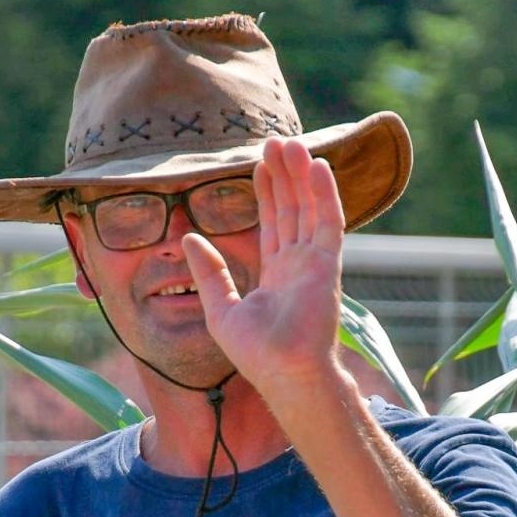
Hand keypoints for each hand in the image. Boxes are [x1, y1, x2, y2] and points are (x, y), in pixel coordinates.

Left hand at [183, 137, 345, 397]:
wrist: (284, 373)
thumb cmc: (256, 353)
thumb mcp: (220, 308)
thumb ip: (209, 272)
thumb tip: (188, 238)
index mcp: (275, 275)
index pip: (272, 224)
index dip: (266, 193)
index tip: (258, 165)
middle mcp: (297, 265)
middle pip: (291, 209)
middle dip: (283, 176)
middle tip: (275, 142)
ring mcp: (314, 263)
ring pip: (308, 208)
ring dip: (300, 176)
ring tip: (290, 143)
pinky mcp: (327, 264)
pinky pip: (328, 221)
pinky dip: (324, 194)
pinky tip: (317, 166)